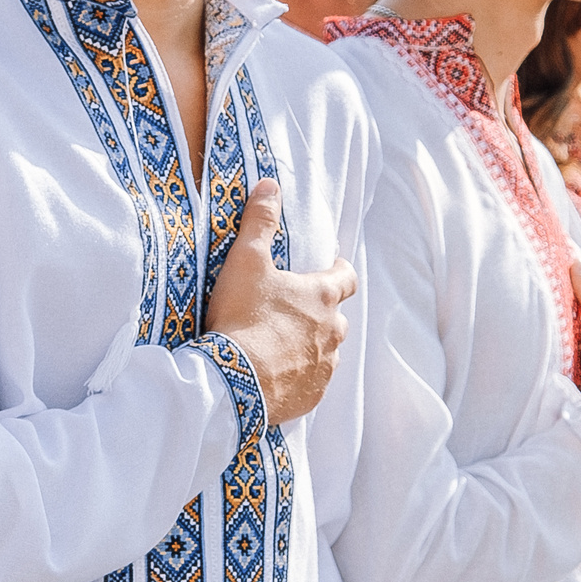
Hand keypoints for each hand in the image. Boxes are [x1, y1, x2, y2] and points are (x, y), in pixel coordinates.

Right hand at [202, 180, 357, 427]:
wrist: (235, 381)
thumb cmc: (242, 318)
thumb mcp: (246, 261)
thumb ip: (259, 223)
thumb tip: (270, 186)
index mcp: (322, 297)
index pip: (346, 278)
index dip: (340, 270)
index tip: (335, 267)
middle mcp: (332, 331)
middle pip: (336, 317)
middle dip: (321, 313)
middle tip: (294, 311)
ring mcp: (324, 366)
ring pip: (326, 351)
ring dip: (310, 346)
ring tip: (281, 346)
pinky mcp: (311, 395)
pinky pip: (311, 383)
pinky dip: (298, 377)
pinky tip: (276, 376)